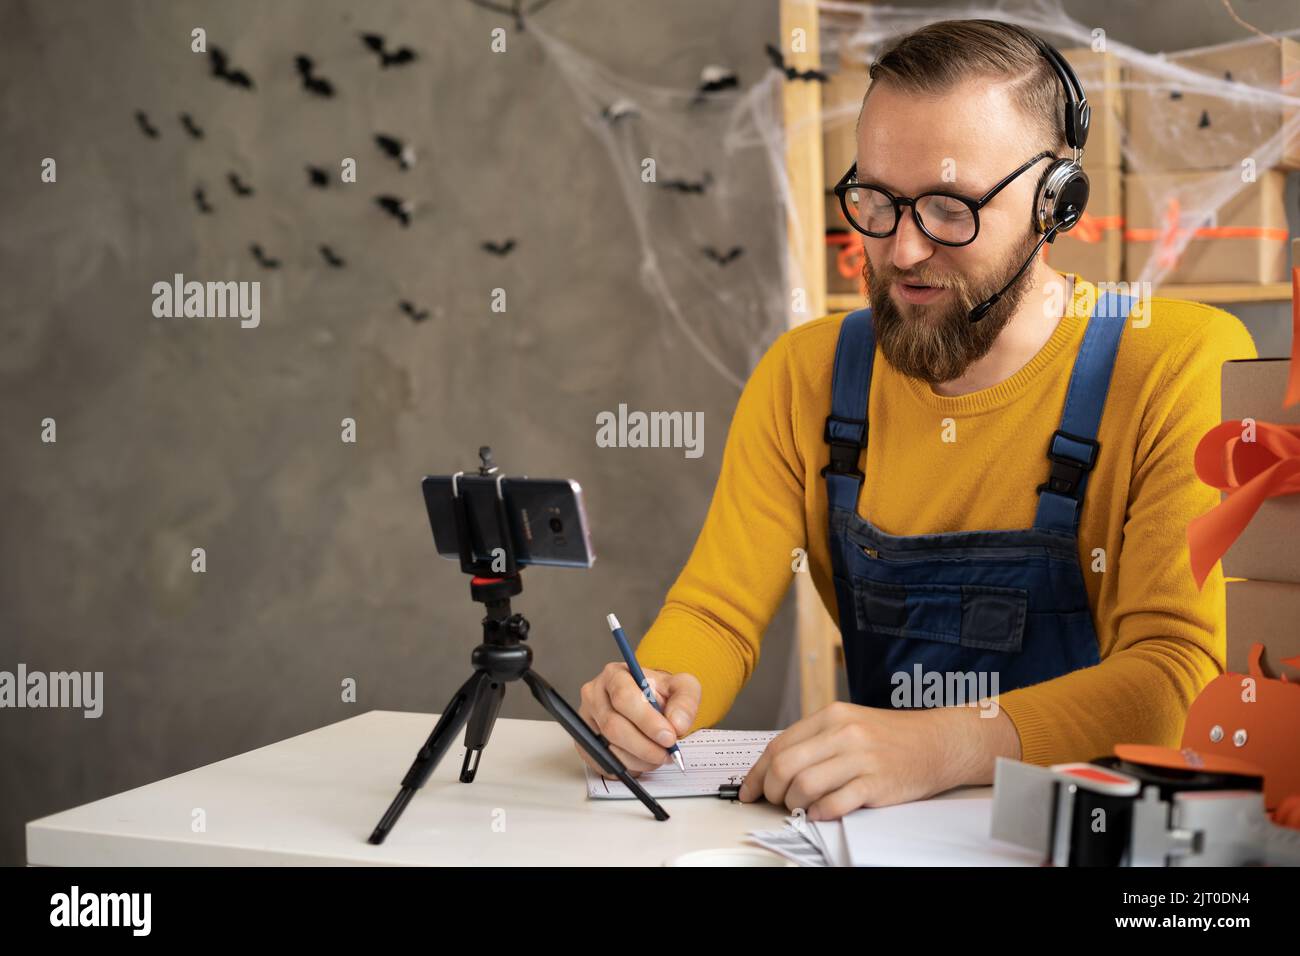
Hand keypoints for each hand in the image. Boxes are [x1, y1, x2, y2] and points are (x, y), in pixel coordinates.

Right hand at [575, 664, 700, 777]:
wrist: (648, 704)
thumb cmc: (660, 694)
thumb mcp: (681, 687)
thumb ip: (685, 701)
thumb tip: (677, 724)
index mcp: (615, 675)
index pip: (624, 697)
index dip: (647, 721)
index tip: (669, 737)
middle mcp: (594, 695)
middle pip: (613, 726)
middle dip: (645, 746)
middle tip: (667, 754)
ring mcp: (586, 721)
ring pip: (610, 749)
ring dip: (640, 760)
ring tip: (658, 755)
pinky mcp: (584, 744)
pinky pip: (604, 763)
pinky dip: (628, 767)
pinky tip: (642, 759)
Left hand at [738, 701, 1018, 819]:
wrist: (938, 742)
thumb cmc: (890, 737)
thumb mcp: (849, 724)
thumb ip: (815, 740)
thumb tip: (776, 768)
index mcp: (831, 716)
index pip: (778, 745)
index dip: (758, 773)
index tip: (749, 790)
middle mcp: (843, 733)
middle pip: (785, 766)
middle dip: (771, 791)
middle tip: (776, 801)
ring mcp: (861, 758)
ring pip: (804, 785)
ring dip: (794, 804)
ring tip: (800, 807)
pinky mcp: (877, 784)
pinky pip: (835, 803)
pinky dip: (820, 813)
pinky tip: (820, 813)